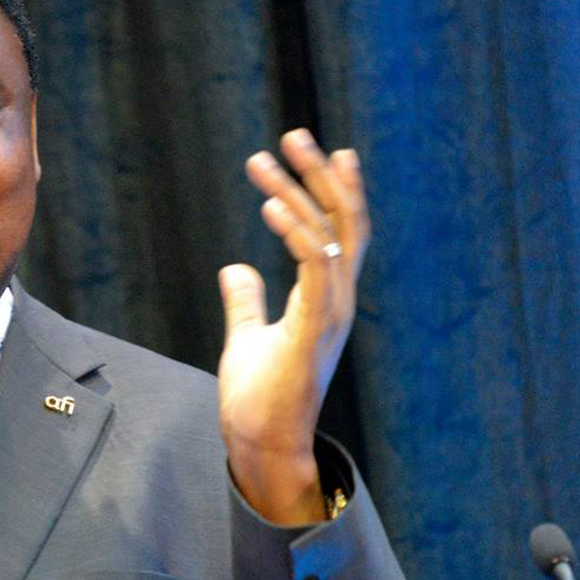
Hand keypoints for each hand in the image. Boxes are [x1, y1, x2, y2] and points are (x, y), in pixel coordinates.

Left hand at [216, 128, 369, 525]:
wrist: (262, 445)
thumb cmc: (258, 399)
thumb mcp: (247, 336)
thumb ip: (246, 301)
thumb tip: (234, 268)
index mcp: (327, 299)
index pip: (341, 232)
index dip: (335, 189)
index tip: (317, 149)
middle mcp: (337, 301)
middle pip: (344, 223)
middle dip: (322, 175)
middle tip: (293, 134)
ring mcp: (331, 315)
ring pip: (329, 236)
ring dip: (298, 193)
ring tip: (264, 160)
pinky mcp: (314, 330)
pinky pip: (315, 270)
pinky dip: (297, 234)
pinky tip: (271, 207)